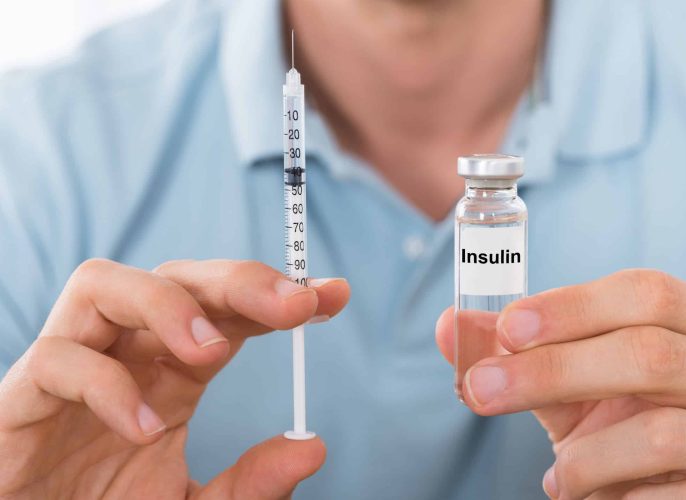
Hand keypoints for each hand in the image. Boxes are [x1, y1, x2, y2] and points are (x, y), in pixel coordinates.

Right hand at [0, 259, 349, 498]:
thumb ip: (249, 485)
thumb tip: (311, 446)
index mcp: (172, 371)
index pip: (227, 310)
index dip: (277, 295)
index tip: (335, 295)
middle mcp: (126, 354)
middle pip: (176, 277)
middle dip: (237, 281)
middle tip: (293, 306)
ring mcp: (73, 367)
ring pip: (104, 284)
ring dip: (166, 304)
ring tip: (210, 352)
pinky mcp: (22, 398)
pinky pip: (56, 360)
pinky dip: (104, 385)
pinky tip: (142, 429)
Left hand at [436, 269, 685, 498]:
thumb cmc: (641, 436)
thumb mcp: (589, 391)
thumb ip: (530, 356)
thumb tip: (451, 326)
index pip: (650, 293)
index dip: (572, 305)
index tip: (506, 327)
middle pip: (652, 352)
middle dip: (554, 369)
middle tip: (483, 390)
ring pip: (664, 432)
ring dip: (587, 458)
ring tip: (559, 479)